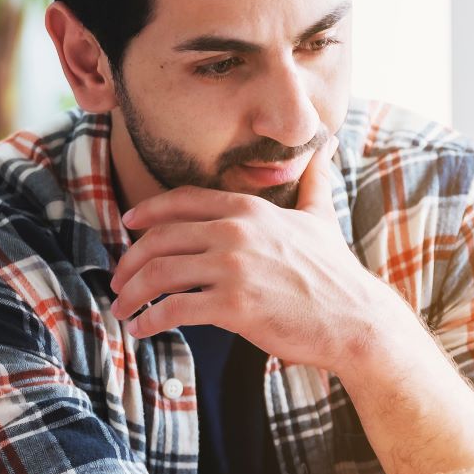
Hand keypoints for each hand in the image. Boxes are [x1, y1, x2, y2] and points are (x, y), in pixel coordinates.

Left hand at [111, 140, 409, 372]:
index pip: (182, 201)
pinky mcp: (233, 305)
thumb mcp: (321, 217)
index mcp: (249, 209)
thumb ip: (314, 179)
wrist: (354, 320)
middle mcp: (236, 232)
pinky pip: (174, 309)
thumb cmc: (335, 273)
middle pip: (161, 238)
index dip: (148, 212)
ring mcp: (234, 268)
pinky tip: (141, 329)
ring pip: (160, 273)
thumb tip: (327, 144)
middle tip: (118, 280)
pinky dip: (150, 320)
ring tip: (122, 308)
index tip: (128, 224)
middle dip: (130, 260)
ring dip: (132, 293)